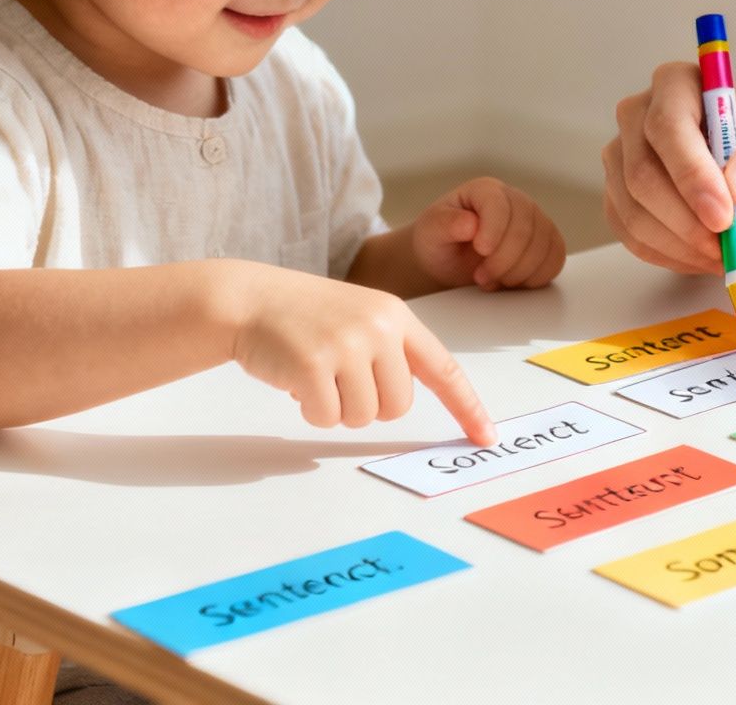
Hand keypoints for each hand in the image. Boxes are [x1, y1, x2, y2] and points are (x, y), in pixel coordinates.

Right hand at [225, 267, 496, 444]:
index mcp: (395, 316)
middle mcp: (378, 328)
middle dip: (368, 405)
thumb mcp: (358, 317)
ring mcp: (347, 345)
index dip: (466, 406)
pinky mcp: (314, 365)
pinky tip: (295, 381)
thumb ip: (388, 350)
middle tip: (338, 379)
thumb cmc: (303, 316)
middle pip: (398, 407)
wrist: (248, 299)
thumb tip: (403, 401)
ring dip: (336, 408)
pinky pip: (326, 418)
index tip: (486, 436)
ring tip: (315, 374)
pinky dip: (310, 411)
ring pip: (362, 417)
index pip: (443, 368)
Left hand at [411, 177, 567, 290]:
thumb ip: (445, 224)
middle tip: (480, 277)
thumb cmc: (440, 243)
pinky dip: (536, 277)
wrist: (449, 263)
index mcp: (485, 191)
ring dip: (519, 272)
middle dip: (504, 260)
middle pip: (525, 228)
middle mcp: (515, 201)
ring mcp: (535, 221)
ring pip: (544, 245)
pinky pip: (556, 259)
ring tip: (492, 281)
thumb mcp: (430, 232)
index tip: (481, 251)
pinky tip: (512, 283)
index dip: (494, 230)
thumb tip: (470, 223)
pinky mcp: (546, 243)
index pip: (500, 204)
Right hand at [603, 62, 735, 273]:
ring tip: (735, 252)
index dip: (691, 174)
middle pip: (641, 174)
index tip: (724, 217)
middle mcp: (639, 115)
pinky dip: (673, 257)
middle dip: (688, 222)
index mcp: (679, 83)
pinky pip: (632, 236)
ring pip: (633, 212)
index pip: (667, 125)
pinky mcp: (619, 198)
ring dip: (684, 246)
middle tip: (733, 247)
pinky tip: (708, 257)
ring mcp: (622, 158)